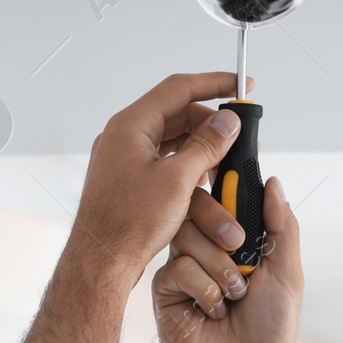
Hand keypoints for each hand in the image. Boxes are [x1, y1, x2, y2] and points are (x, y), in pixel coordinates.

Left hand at [73, 73, 251, 286]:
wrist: (101, 260)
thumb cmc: (127, 224)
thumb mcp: (178, 180)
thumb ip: (206, 145)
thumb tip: (228, 121)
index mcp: (130, 126)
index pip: (178, 88)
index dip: (214, 83)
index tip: (240, 83)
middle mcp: (124, 137)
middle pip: (176, 113)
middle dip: (211, 122)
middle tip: (239, 133)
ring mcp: (125, 158)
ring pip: (172, 139)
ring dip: (201, 145)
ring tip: (226, 158)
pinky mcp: (130, 180)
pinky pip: (164, 159)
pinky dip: (187, 163)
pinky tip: (206, 178)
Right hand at [152, 174, 302, 342]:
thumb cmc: (269, 330)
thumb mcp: (287, 273)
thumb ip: (282, 225)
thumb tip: (273, 183)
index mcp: (236, 243)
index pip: (225, 200)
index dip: (230, 194)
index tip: (243, 198)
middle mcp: (207, 250)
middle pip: (199, 207)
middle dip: (222, 226)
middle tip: (240, 250)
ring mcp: (183, 269)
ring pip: (187, 235)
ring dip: (219, 268)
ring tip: (234, 297)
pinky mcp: (164, 290)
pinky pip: (177, 267)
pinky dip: (203, 289)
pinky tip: (211, 313)